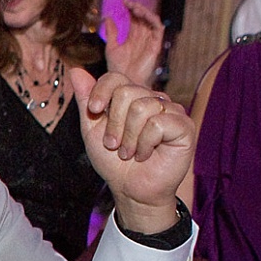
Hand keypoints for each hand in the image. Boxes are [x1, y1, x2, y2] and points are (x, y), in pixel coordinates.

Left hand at [72, 68, 193, 231]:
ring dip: (129, 138)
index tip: (94, 110)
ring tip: (130, 153)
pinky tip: (146, 155)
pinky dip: (145, 144)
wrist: (131, 189)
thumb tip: (75, 70)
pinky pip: (158, 123)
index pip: (116, 77)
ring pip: (141, 107)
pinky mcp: (184, 126)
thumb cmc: (114, 162)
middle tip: (115, 145)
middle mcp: (153, 100)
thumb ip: (86, 101)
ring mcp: (171, 111)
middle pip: (126, 92)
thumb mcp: (92, 130)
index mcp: (132, 97)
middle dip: (114, 124)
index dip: (102, 91)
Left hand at [101, 0, 165, 88]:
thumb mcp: (111, 47)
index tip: (123, 1)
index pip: (135, 17)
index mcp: (133, 36)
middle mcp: (143, 37)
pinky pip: (158, 29)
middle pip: (143, 17)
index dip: (130, 8)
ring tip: (135, 7)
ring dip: (144, 11)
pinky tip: (143, 15)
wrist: (124, 83)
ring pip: (151, 20)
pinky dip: (152, 20)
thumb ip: (111, 33)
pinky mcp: (155, 46)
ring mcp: (150, 41)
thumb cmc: (117, 69)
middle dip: (137, 7)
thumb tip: (107, 17)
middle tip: (128, 2)